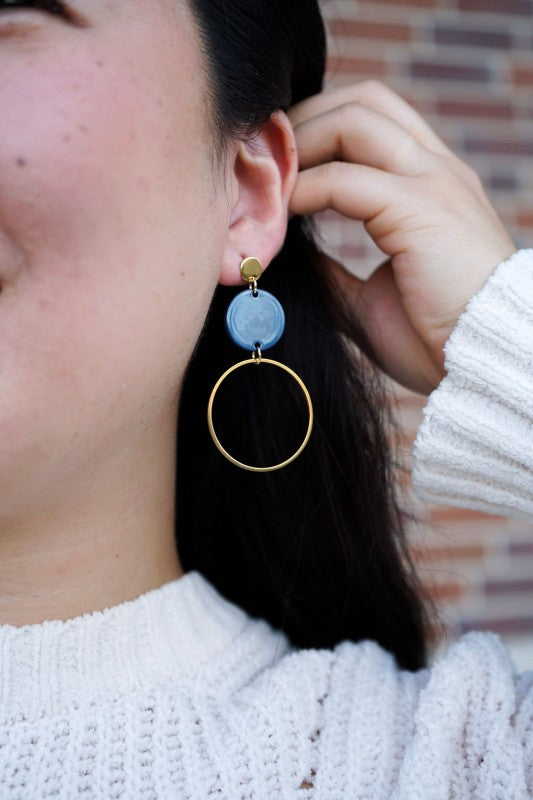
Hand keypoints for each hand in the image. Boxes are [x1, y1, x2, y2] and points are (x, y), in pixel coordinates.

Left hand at [288, 81, 516, 395]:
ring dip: (301, 142)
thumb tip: (290, 254)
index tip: (276, 164)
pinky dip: (304, 189)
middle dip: (305, 117)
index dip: (319, 130)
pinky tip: (282, 213)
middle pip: (363, 101)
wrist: (481, 364)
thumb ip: (334, 268)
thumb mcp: (369, 295)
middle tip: (263, 157)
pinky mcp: (421, 209)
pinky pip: (345, 179)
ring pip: (355, 119)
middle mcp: (436, 170)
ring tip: (267, 179)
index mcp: (430, 185)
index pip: (373, 121)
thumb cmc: (432, 338)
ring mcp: (434, 183)